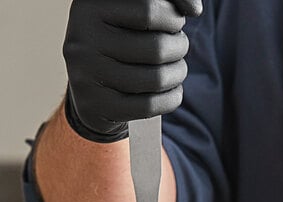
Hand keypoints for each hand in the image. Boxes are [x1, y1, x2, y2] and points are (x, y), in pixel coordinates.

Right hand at [63, 0, 202, 141]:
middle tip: (180, 47)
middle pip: (156, 48)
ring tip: (178, 69)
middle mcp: (83, 35)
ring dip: (178, 74)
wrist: (89, 90)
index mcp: (91, 5)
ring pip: (156, 79)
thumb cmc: (120, 44)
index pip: (148, 10)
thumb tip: (195, 8)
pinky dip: (171, 99)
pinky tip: (174, 92)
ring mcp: (86, 72)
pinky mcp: (96, 104)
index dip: (173, 17)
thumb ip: (161, 4)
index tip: (177, 22)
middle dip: (179, 48)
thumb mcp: (130, 16)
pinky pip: (149, 106)